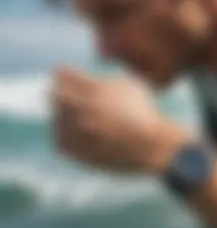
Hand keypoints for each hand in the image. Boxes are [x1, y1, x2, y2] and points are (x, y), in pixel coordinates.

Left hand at [52, 68, 192, 172]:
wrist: (152, 146)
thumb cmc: (145, 114)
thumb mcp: (130, 86)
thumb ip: (105, 80)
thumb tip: (90, 81)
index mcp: (93, 90)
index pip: (61, 74)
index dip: (66, 75)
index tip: (70, 78)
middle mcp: (81, 109)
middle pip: (53, 96)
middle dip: (63, 95)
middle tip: (72, 99)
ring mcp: (78, 133)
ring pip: (57, 120)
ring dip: (65, 117)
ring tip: (83, 120)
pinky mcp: (78, 153)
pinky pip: (61, 142)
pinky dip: (67, 137)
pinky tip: (81, 136)